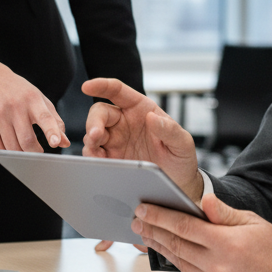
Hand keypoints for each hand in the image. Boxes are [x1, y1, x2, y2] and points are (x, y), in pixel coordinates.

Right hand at [0, 59, 69, 151]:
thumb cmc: (21, 93)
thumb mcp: (41, 100)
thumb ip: (55, 121)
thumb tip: (65, 142)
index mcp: (33, 99)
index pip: (45, 117)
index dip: (51, 131)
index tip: (55, 143)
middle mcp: (16, 106)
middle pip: (27, 139)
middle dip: (35, 153)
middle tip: (39, 154)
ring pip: (12, 147)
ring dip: (21, 155)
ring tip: (25, 151)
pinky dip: (7, 152)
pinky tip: (11, 147)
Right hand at [82, 78, 200, 201]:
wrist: (178, 185)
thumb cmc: (181, 158)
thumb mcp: (183, 143)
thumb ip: (170, 129)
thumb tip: (152, 118)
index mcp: (142, 109)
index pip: (118, 91)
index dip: (102, 86)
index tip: (88, 86)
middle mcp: (126, 122)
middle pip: (100, 112)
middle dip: (93, 121)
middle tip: (95, 135)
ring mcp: (116, 141)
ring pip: (93, 133)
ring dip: (90, 141)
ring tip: (96, 153)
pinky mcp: (111, 159)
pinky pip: (94, 153)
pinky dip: (91, 156)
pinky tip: (98, 162)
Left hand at [131, 193, 271, 271]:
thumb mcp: (252, 222)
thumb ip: (224, 213)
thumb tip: (203, 200)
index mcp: (227, 244)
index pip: (185, 227)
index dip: (161, 217)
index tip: (145, 209)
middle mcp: (218, 266)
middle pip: (177, 244)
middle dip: (153, 230)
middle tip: (137, 220)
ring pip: (180, 261)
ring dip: (160, 246)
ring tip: (146, 234)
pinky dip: (177, 260)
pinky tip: (169, 250)